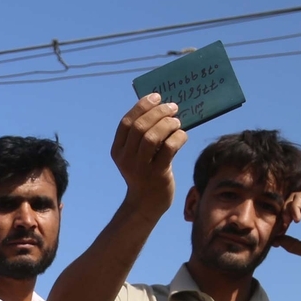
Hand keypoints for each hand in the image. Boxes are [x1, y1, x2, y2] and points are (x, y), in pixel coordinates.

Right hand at [112, 94, 186, 216]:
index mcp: (118, 150)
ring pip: (152, 137)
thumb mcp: (136, 155)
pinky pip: (169, 148)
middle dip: (158, 112)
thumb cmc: (145, 173)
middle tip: (172, 107)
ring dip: (168, 124)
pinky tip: (182, 135)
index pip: (126, 123)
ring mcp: (141, 168)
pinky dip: (178, 137)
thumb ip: (142, 136)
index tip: (156, 97)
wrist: (146, 203)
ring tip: (176, 122)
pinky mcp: (157, 174)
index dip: (142, 106)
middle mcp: (126, 159)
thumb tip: (161, 107)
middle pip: (140, 127)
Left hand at [272, 187, 300, 259]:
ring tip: (288, 222)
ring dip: (286, 211)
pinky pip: (299, 196)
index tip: (278, 233)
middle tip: (281, 227)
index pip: (289, 214)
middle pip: (288, 205)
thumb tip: (275, 241)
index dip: (281, 223)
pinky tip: (297, 219)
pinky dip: (294, 207)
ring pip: (292, 199)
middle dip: (281, 216)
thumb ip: (290, 245)